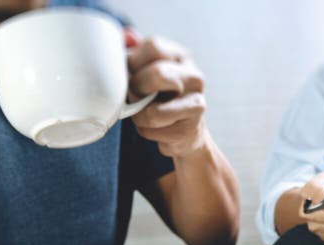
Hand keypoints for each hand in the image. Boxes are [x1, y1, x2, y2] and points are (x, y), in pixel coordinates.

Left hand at [126, 32, 206, 157]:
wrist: (184, 131)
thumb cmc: (157, 98)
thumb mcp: (144, 70)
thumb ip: (133, 52)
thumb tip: (127, 35)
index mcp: (180, 56)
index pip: (153, 46)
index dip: (133, 61)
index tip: (128, 74)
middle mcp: (194, 76)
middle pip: (157, 74)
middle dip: (136, 89)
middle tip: (134, 96)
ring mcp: (197, 103)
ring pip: (152, 112)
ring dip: (138, 116)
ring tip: (143, 115)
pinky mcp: (191, 128)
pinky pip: (154, 129)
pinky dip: (146, 131)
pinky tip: (155, 128)